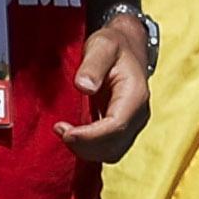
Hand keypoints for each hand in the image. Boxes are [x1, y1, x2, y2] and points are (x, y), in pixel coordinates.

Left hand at [61, 0, 150, 161]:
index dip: (90, 136)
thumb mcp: (102, 45)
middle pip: (113, 146)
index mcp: (135, 95)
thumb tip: (84, 87)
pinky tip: (72, 134)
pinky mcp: (122, 129)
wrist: (127, 46)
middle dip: (84, 145)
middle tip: (59, 130)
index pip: (116, 126)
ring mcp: (132, 124)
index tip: (65, 132)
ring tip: (63, 131)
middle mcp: (138, 114)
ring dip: (86, 150)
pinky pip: (108, 149)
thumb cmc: (114, 45)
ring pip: (111, 152)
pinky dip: (89, 148)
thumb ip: (93, 64)